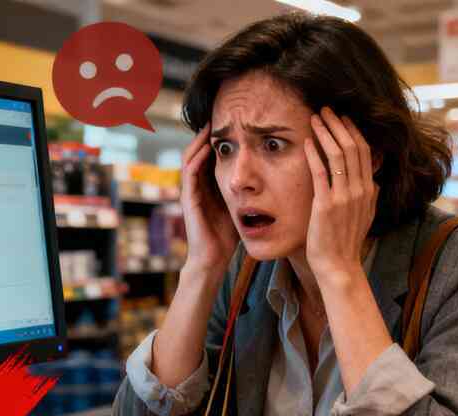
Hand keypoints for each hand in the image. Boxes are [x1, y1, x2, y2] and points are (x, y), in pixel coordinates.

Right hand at [180, 125, 238, 273]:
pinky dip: (197, 157)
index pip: (211, 155)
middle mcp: (197, 184)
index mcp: (208, 185)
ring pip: (191, 157)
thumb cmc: (227, 236)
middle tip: (219, 116)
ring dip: (200, 140)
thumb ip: (248, 191)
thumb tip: (269, 178)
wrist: (213, 258)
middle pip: (199, 151)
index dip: (220, 139)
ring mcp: (190, 190)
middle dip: (207, 134)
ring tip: (211, 124)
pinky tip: (208, 146)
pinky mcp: (188, 198)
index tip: (232, 124)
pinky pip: (190, 172)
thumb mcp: (241, 206)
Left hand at [303, 107, 377, 284]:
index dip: (353, 131)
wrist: (339, 265)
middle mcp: (360, 190)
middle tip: (326, 110)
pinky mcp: (326, 204)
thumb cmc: (347, 241)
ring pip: (337, 154)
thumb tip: (373, 182)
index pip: (364, 151)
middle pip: (352, 147)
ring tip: (314, 118)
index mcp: (369, 190)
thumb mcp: (366, 216)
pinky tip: (305, 142)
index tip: (342, 117)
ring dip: (325, 132)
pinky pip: (319, 172)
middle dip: (338, 124)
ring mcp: (344, 196)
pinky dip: (312, 153)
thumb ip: (370, 196)